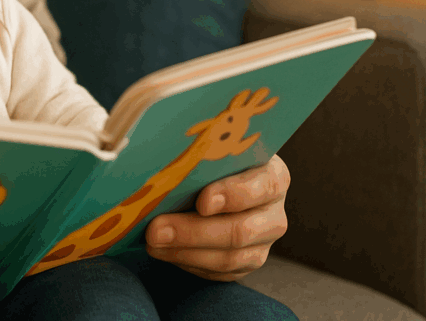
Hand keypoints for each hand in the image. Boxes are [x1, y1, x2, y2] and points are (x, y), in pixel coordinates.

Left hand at [144, 154, 289, 281]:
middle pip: (241, 230)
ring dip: (185, 252)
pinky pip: (219, 272)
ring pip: (230, 258)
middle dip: (194, 232)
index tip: (202, 201)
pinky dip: (188, 263)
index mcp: (272, 176)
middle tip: (156, 230)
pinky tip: (164, 251)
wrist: (216, 182)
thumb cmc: (212, 161)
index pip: (264, 185)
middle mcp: (273, 213)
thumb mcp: (212, 153)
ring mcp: (262, 243)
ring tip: (152, 243)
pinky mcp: (247, 263)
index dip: (234, 194)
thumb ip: (199, 157)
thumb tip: (163, 163)